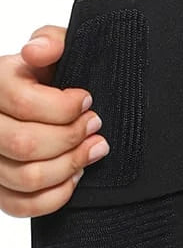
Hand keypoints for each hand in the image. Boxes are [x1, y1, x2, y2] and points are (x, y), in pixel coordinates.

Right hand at [0, 26, 106, 217]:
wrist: (38, 103)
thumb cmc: (46, 78)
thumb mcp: (53, 50)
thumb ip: (52, 41)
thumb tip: (38, 51)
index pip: (24, 103)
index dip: (64, 107)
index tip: (86, 100)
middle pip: (25, 144)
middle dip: (71, 138)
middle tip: (94, 127)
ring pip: (27, 178)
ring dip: (70, 166)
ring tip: (92, 150)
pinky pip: (22, 206)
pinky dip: (57, 195)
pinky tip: (74, 176)